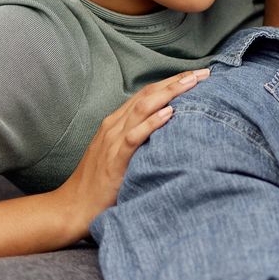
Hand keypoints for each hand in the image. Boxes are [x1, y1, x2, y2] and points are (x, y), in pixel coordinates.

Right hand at [52, 68, 208, 236]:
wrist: (74, 206)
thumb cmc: (99, 182)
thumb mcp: (118, 152)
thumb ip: (137, 137)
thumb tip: (167, 129)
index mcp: (116, 122)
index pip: (147, 93)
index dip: (172, 81)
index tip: (196, 74)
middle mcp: (114, 126)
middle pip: (148, 94)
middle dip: (177, 81)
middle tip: (204, 73)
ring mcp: (113, 141)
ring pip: (142, 109)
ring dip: (170, 93)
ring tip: (192, 84)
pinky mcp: (114, 160)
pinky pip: (134, 137)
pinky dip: (152, 123)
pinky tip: (169, 114)